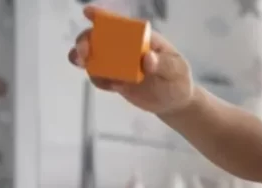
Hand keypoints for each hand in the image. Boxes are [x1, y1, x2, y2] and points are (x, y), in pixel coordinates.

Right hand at [67, 6, 194, 115]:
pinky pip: (100, 78)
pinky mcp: (115, 80)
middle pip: (98, 38)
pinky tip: (110, 86)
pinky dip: (99, 80)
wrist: (175, 101)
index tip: (88, 12)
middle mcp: (124, 47)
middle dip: (86, 40)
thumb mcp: (176, 70)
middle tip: (85, 51)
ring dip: (84, 59)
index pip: (120, 23)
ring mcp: (117, 64)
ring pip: (93, 57)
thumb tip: (147, 58)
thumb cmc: (178, 78)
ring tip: (85, 64)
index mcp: (139, 37)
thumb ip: (163, 64)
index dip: (102, 16)